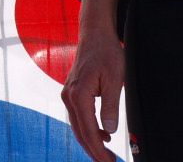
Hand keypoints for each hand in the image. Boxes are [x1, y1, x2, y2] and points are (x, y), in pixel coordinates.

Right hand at [61, 30, 124, 161]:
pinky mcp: (71, 92)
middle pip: (80, 133)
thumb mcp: (114, 78)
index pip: (88, 131)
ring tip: (107, 154)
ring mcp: (68, 94)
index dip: (99, 150)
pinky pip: (78, 117)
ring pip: (78, 126)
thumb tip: (109, 131)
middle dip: (94, 151)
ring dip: (91, 141)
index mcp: (78, 95)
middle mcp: (68, 96)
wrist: (95, 33)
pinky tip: (103, 134)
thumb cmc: (106, 52)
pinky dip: (89, 129)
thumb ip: (110, 106)